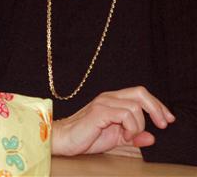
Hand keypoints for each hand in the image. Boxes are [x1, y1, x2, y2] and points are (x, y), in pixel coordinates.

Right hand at [52, 86, 174, 155]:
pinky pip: (125, 115)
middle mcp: (108, 97)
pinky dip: (130, 127)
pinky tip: (123, 135)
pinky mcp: (99, 111)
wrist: (64, 139)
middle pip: (140, 93)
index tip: (168, 120)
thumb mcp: (116, 138)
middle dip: (157, 109)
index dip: (158, 105)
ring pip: (134, 107)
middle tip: (162, 125)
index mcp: (113, 100)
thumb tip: (151, 137)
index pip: (140, 94)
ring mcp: (103, 103)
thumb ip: (133, 136)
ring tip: (129, 136)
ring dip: (138, 126)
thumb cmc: (86, 136)